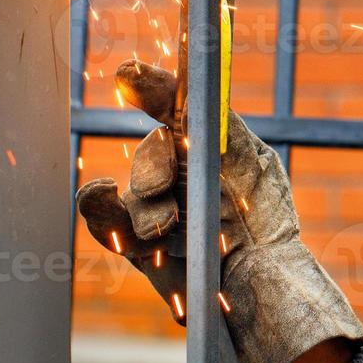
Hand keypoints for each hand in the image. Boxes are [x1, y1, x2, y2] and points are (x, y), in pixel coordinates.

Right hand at [77, 59, 362, 362]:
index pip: (170, 107)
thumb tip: (180, 72)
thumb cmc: (264, 220)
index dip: (150, 88)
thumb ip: (213, 117)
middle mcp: (177, 175)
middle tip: (162, 188)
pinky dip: (98, 208)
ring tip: (164, 227)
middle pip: (149, 156)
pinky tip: (110, 203)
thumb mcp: (249, 158)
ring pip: (123, 192)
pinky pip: (101, 218)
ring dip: (139, 204)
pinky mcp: (136, 246)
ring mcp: (154, 211)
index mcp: (205, 147)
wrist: (263, 289)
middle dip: (152, 167)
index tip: (128, 76)